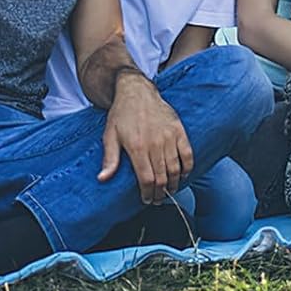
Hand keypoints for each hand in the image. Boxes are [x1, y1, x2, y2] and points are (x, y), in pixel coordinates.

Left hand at [98, 73, 193, 203]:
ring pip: (176, 169)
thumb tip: (103, 179)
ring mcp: (169, 136)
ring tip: (169, 190)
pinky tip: (183, 175)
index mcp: (137, 146)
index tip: (147, 199)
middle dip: (160, 193)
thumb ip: (109, 159)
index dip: (148, 194)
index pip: (147, 179)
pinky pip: (188, 154)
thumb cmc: (122, 114)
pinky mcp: (179, 130)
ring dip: (174, 184)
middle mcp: (155, 143)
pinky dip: (188, 168)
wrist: (136, 91)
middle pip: (162, 178)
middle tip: (158, 199)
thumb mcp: (110, 135)